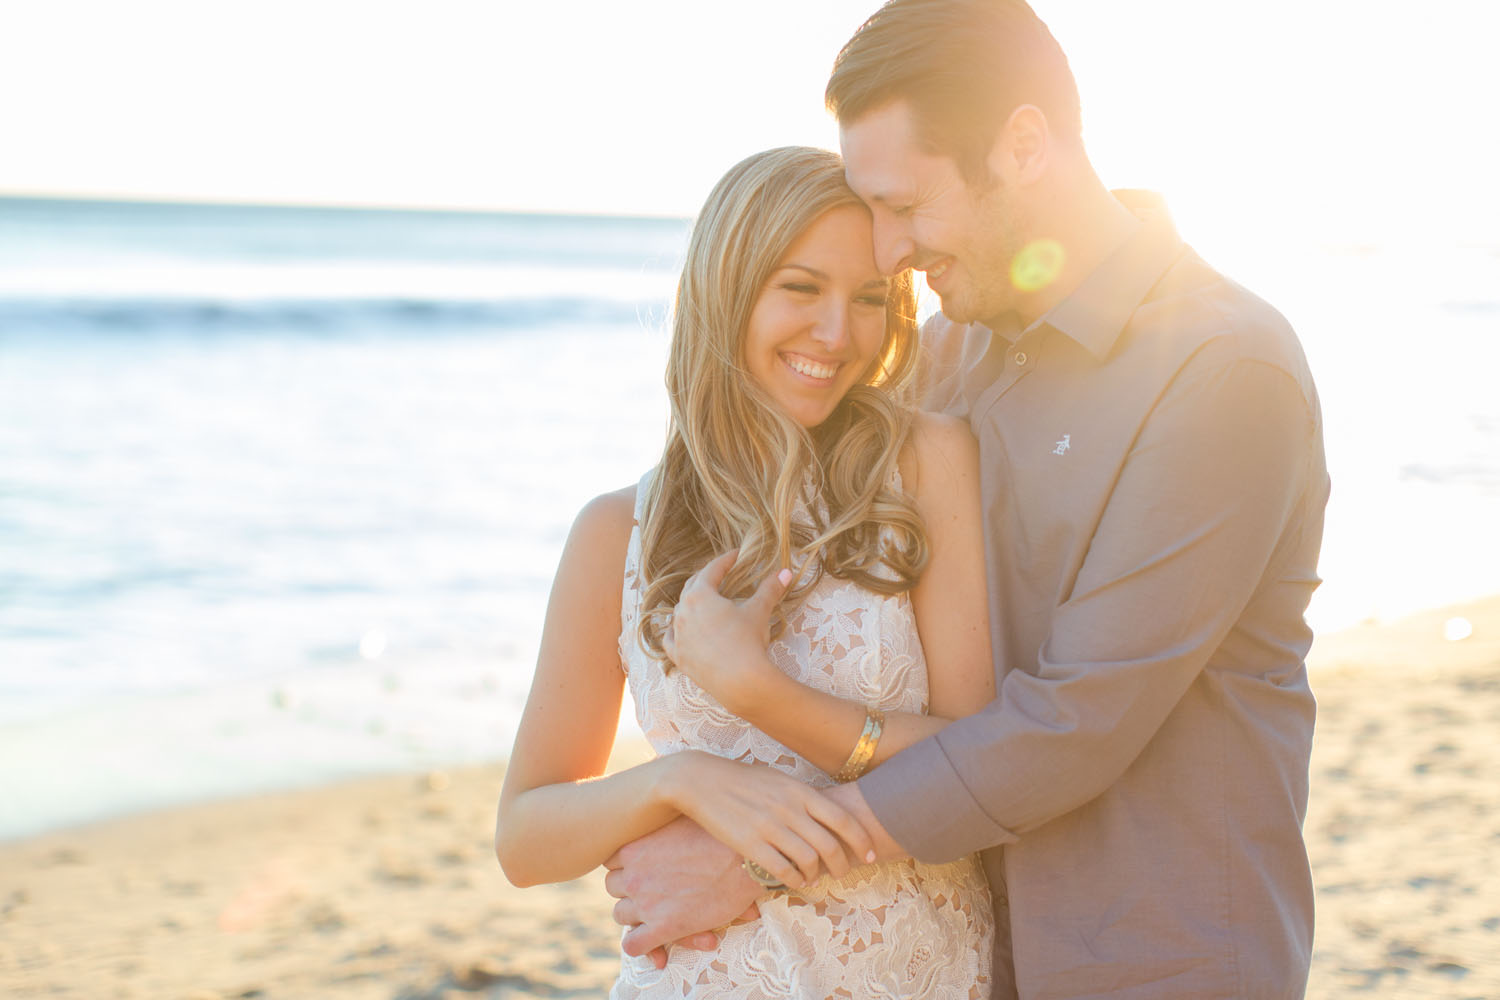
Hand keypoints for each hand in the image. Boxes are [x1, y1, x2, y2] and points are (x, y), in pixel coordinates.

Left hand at [604, 816, 763, 968]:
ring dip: (635, 916)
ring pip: (620, 915)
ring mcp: (647, 903)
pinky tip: (657, 945)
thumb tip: (663, 808)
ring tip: (657, 914)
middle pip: (612, 886)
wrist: (747, 861)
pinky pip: (633, 946)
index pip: (610, 860)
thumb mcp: (684, 816)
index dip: (625, 865)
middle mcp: (635, 875)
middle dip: (629, 889)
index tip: (641, 866)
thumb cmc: (721, 834)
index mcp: (636, 846)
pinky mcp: (664, 928)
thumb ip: (664, 821)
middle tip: (652, 889)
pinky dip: (641, 947)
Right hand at [662, 752, 874, 888]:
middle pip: (830, 845)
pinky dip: (795, 880)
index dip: (861, 840)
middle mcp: (789, 808)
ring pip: (809, 860)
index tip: (869, 854)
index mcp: (800, 791)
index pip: (843, 819)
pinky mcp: (749, 844)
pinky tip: (795, 880)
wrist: (701, 781)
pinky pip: (782, 870)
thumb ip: (803, 796)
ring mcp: (769, 827)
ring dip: (816, 874)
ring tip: (814, 877)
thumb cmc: (743, 779)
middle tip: (843, 872)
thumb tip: (828, 814)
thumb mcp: (779, 779)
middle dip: (843, 864)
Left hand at [665, 549, 792, 713]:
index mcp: (699, 595)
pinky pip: (670, 639)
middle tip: (720, 573)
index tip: (735, 555)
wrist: (740, 681)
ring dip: (690, 604)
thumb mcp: (759, 611)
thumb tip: (785, 572)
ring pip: (679, 612)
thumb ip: (770, 589)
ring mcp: (678, 635)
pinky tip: (679, 631)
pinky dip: (675, 632)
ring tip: (702, 601)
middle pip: (691, 587)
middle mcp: (682, 612)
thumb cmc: (748, 641)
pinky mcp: (678, 657)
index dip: (725, 561)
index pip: (712, 570)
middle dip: (706, 578)